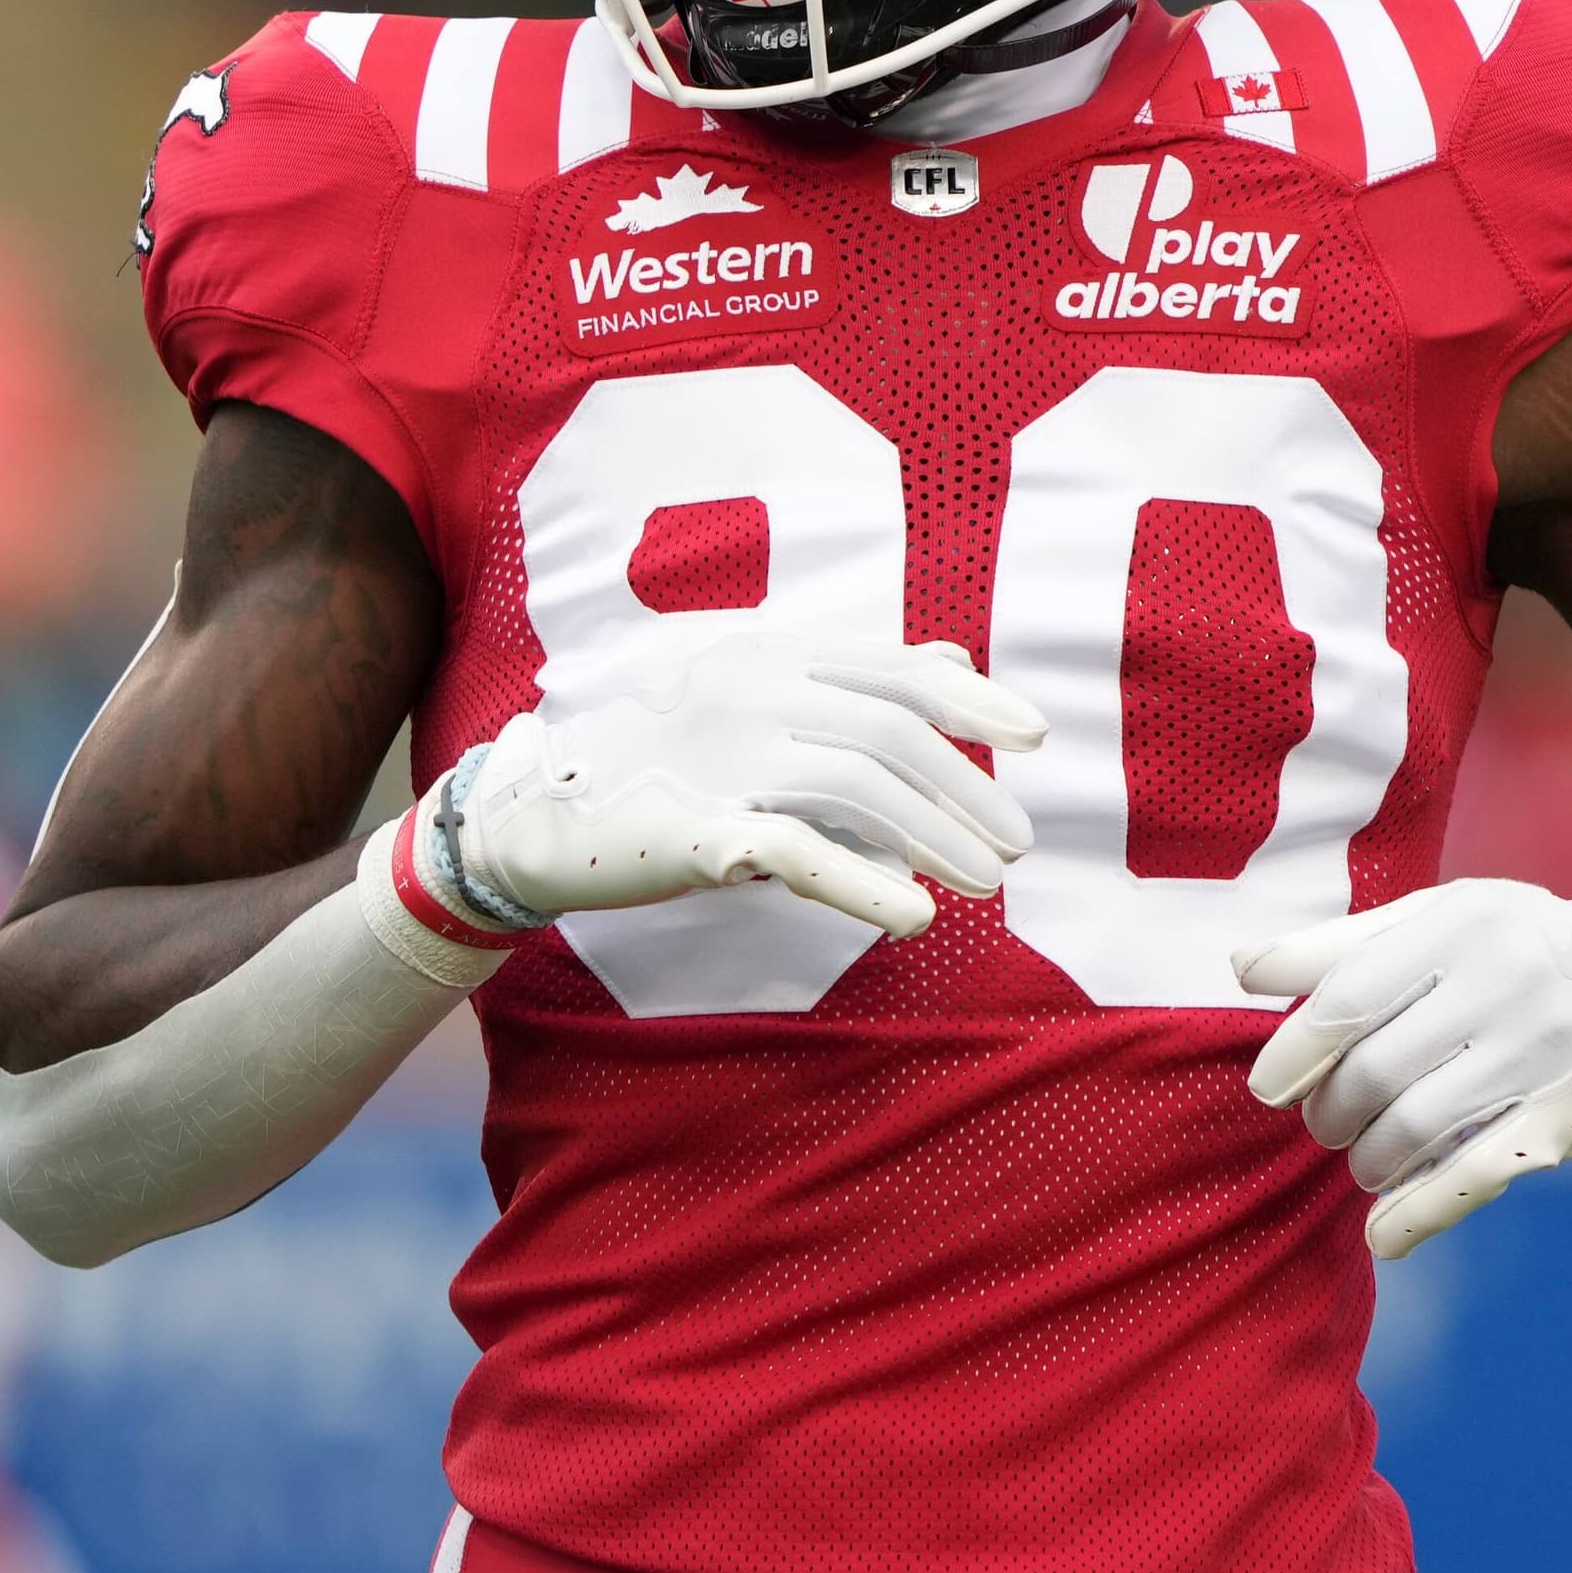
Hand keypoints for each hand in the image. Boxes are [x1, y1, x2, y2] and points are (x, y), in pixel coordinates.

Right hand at [454, 630, 1043, 940]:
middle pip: (888, 732)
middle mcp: (750, 691)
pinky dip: (864, 885)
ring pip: (859, 787)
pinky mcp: (695, 829)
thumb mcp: (756, 703)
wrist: (538, 814)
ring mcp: (721, 756)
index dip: (972, 702)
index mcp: (769, 656)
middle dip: (966, 788)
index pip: (891, 670)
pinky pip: (797, 853)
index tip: (1034, 736)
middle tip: (1016, 843)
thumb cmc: (661, 761)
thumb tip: (950, 663)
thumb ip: (850, 685)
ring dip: (936, 839)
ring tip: (985, 884)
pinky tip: (913, 916)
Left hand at [1233, 878, 1571, 1259]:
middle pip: (1374, 1070)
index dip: (1292, 1051)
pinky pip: (1476, 1176)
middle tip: (1326, 1122)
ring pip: (1415, 1127)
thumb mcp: (1442, 917)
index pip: (1347, 997)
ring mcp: (1536, 1055)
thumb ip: (1344, 943)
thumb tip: (1242, 967)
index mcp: (1458, 926)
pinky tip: (1384, 1237)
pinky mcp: (1566, 1118)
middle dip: (1330, 1111)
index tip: (1268, 1086)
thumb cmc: (1522, 943)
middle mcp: (1500, 985)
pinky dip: (1419, 1216)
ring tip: (1363, 1159)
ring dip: (1368, 1159)